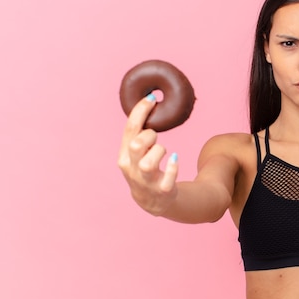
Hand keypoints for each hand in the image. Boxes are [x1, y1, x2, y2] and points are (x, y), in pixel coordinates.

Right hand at [117, 94, 178, 214]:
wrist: (152, 201)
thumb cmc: (145, 169)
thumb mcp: (137, 153)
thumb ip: (139, 132)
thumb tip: (150, 100)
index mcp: (124, 156)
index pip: (130, 130)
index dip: (140, 111)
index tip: (152, 98)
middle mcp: (132, 169)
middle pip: (136, 145)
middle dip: (148, 136)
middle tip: (155, 137)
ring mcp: (146, 181)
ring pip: (149, 163)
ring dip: (159, 151)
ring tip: (163, 152)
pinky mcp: (162, 190)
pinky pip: (168, 177)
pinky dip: (173, 166)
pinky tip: (174, 158)